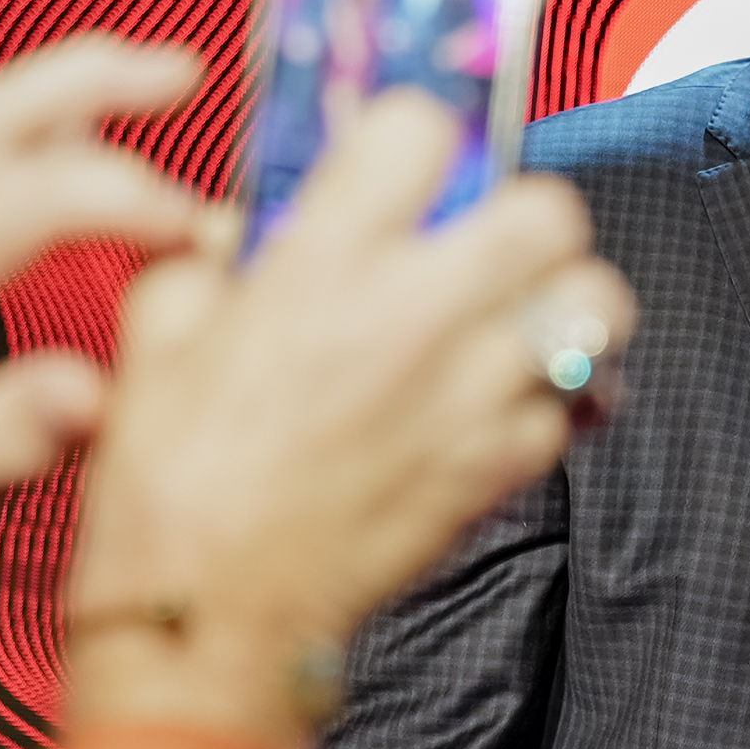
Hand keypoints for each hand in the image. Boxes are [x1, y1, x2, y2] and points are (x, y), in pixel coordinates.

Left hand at [0, 35, 210, 661]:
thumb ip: (6, 441)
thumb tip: (100, 386)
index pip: (32, 201)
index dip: (129, 198)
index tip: (201, 233)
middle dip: (96, 78)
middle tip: (187, 74)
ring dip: (63, 89)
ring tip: (150, 86)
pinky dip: (24, 127)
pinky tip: (68, 149)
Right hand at [66, 90, 632, 737]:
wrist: (205, 617)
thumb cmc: (171, 488)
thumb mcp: (155, 338)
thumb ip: (209, 262)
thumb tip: (242, 232)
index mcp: (322, 263)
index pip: (422, 131)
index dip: (419, 136)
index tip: (406, 161)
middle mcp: (414, 316)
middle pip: (548, 209)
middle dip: (526, 212)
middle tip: (489, 237)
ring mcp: (471, 395)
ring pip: (594, 307)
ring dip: (567, 302)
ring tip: (520, 316)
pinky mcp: (499, 468)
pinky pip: (573, 408)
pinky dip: (552, 401)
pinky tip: (502, 403)